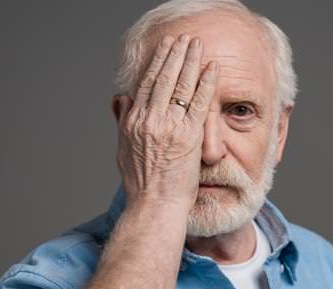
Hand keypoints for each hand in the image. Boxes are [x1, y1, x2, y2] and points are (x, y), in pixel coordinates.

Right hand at [114, 33, 218, 209]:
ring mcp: (170, 127)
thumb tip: (120, 98)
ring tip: (197, 45)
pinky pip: (199, 102)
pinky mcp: (189, 136)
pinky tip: (212, 68)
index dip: (157, 63)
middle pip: (164, 78)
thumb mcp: (123, 149)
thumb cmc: (141, 184)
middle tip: (183, 39)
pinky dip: (206, 83)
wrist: (154, 205)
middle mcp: (150, 120)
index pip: (146, 84)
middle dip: (175, 55)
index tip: (165, 48)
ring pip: (181, 85)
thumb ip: (123, 120)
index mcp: (134, 122)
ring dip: (190, 61)